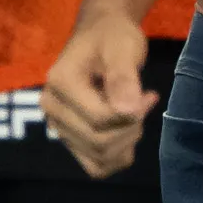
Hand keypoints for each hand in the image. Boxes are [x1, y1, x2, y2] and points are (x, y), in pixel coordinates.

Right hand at [44, 12, 158, 177]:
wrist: (101, 35)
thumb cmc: (113, 37)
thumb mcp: (123, 48)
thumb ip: (124, 77)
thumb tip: (128, 111)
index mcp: (60, 84)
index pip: (100, 119)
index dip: (133, 114)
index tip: (150, 95)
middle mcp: (51, 109)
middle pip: (99, 142)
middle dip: (131, 127)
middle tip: (143, 102)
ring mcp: (58, 126)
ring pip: (99, 158)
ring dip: (127, 141)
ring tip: (134, 113)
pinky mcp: (70, 138)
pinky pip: (96, 166)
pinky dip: (118, 155)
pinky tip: (127, 130)